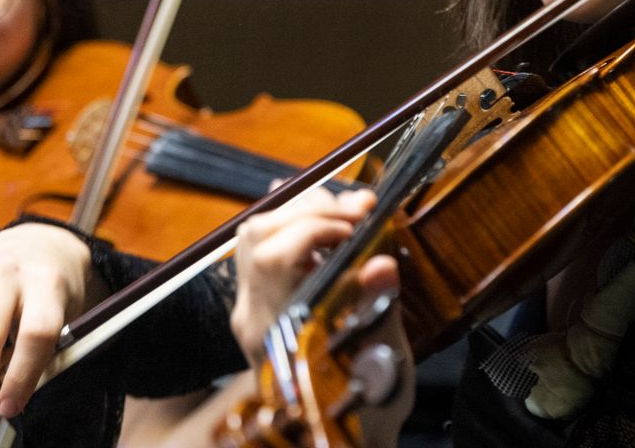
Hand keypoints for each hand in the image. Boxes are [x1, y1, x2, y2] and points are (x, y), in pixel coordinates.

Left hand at [229, 187, 409, 447]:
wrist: (338, 440)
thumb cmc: (363, 413)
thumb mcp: (384, 369)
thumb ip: (378, 315)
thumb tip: (382, 264)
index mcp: (280, 333)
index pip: (274, 257)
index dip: (316, 227)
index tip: (361, 223)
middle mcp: (253, 318)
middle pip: (258, 236)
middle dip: (312, 210)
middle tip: (361, 213)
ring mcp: (250, 310)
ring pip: (255, 235)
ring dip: (301, 213)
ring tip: (347, 219)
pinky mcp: (259, 305)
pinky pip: (260, 247)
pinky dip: (291, 224)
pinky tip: (322, 223)